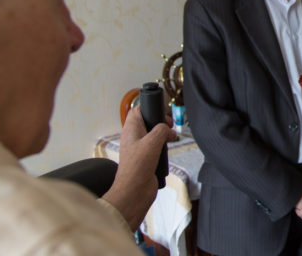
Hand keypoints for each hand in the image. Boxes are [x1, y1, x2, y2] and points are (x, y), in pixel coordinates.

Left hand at [102, 106, 176, 230]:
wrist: (134, 192)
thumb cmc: (137, 168)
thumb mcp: (152, 141)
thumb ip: (161, 130)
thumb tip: (168, 130)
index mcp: (130, 130)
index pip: (137, 111)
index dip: (148, 107)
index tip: (160, 111)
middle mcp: (133, 138)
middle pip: (147, 123)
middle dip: (160, 122)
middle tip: (169, 125)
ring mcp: (139, 150)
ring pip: (152, 136)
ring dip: (163, 136)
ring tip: (170, 138)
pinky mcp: (145, 161)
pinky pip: (155, 149)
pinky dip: (163, 148)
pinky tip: (168, 151)